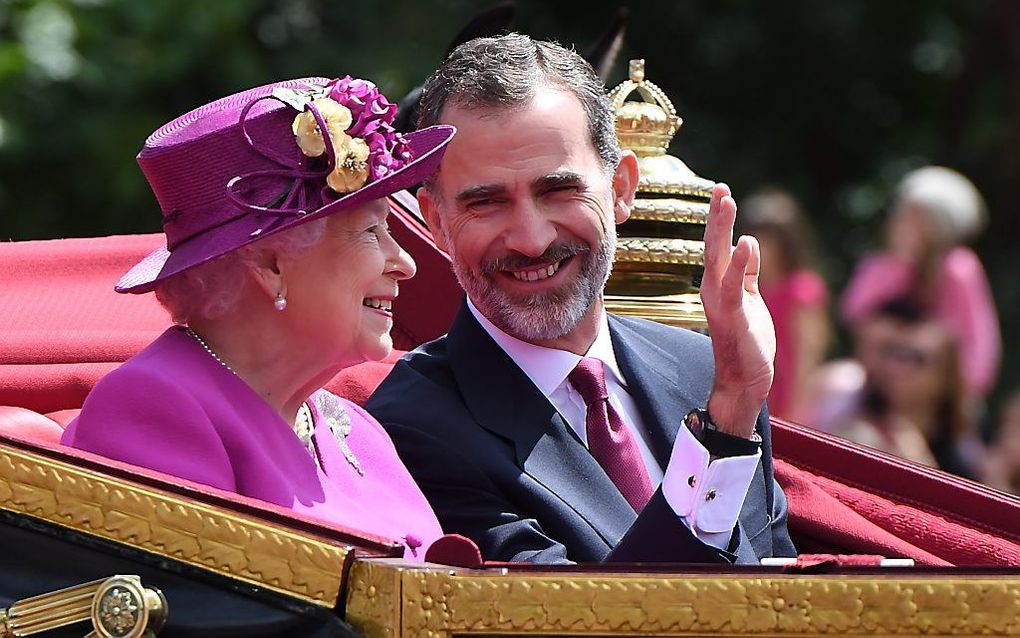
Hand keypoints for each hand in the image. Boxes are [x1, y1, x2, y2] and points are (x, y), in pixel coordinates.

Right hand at [700, 184, 774, 437]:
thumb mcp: (751, 301)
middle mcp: (713, 290)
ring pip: (718, 258)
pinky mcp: (733, 316)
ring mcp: (721, 302)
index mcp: (719, 285)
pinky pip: (735, 284)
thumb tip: (748, 244)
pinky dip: (740, 263)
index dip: (720, 220)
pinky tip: (745, 241)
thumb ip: (748, 274)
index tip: (722, 192)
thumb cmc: (747, 344)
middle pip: (713, 245)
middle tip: (719, 187)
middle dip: (716, 216)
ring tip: (725, 201)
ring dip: (721, 229)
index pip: (718, 246)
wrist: (744, 382)